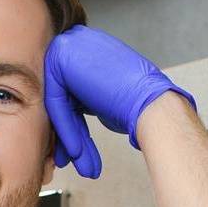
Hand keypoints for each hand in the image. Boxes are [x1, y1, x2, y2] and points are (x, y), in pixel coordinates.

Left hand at [43, 25, 197, 175]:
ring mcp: (68, 46)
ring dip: (70, 139)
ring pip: (58, 105)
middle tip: (76, 161)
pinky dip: (66, 129)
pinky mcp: (61, 59)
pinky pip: (55, 102)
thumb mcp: (102, 96)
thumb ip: (81, 95)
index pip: (71, 93)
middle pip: (63, 99)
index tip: (79, 152)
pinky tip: (77, 152)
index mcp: (88, 48)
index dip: (74, 127)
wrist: (151, 103)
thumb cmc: (136, 103)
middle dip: (70, 136)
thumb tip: (65, 112)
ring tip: (81, 164)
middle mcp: (76, 42)